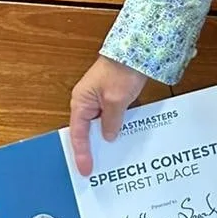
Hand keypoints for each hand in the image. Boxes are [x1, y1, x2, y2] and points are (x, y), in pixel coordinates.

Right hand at [68, 55, 147, 175]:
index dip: (82, 154)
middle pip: (88, 130)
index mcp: (81, 101)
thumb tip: (108, 137)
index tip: (86, 170)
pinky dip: (119, 124)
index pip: (78, 134)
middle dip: (94, 147)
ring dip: (109, 135)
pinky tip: (128, 134)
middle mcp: (88, 100)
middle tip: (99, 168)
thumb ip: (111, 122)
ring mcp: (101, 96)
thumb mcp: (116, 101)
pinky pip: (114, 114)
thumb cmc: (121, 70)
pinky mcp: (114, 93)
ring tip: (115, 156)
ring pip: (102, 123)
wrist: (138, 47)